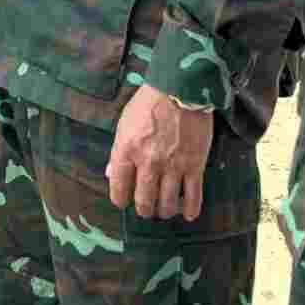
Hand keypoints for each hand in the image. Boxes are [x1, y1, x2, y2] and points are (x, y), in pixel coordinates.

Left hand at [106, 84, 213, 221]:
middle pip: (144, 200)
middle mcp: (148, 162)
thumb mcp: (124, 124)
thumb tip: (110, 174)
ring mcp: (173, 166)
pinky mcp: (195, 166)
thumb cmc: (148, 104)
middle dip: (143, 209)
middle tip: (145, 209)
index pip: (119, 186)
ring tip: (164, 211)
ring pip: (168, 203)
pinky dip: (191, 209)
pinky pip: (194, 196)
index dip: (119, 199)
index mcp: (127, 150)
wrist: (180, 90)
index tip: (122, 201)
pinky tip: (188, 214)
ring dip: (165, 211)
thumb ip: (118, 152)